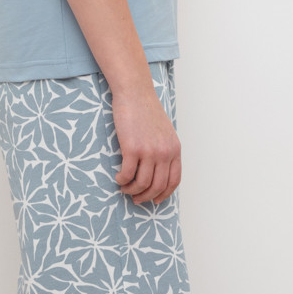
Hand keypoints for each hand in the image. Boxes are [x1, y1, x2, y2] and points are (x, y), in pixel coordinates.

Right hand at [111, 83, 181, 205]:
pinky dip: (122, 180)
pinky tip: (118, 178)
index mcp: (174, 149)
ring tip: (124, 187)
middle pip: (157, 186)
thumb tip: (157, 171)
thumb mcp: (164, 132)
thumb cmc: (146, 110)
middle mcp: (164, 152)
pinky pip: (128, 174)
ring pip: (142, 184)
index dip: (164, 194)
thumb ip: (165, 150)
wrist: (135, 93)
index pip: (174, 181)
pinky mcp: (132, 148)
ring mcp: (149, 151)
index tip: (155, 200)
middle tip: (135, 198)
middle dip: (146, 196)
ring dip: (132, 190)